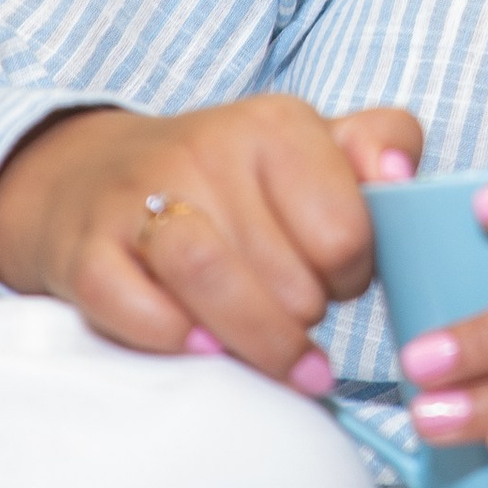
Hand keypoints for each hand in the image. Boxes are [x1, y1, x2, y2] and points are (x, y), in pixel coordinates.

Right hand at [0, 96, 424, 386]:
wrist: (92, 177)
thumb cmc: (229, 179)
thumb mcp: (315, 145)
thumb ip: (383, 146)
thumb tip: (400, 179)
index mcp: (276, 124)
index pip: (346, 233)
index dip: (351, 275)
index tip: (335, 279)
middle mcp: (206, 150)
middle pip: (287, 277)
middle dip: (304, 319)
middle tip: (299, 320)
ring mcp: (138, 199)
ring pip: (212, 280)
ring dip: (258, 342)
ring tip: (279, 363)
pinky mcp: (88, 251)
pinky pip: (136, 310)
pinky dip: (176, 340)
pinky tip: (204, 348)